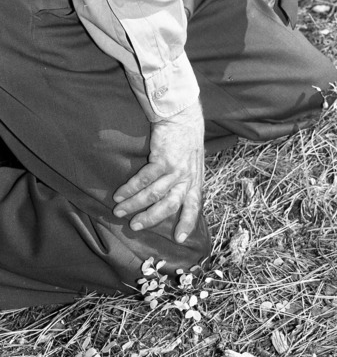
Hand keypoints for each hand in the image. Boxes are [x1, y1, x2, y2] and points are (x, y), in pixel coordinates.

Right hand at [113, 101, 204, 243]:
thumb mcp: (192, 163)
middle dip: (151, 218)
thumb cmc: (184, 142)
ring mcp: (176, 169)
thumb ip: (185, 181)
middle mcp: (188, 177)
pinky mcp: (163, 159)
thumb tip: (172, 199)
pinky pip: (144, 179)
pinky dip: (130, 189)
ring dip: (134, 204)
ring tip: (119, 211)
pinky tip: (119, 194)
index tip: (179, 239)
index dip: (187, 223)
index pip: (195, 206)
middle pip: (169, 206)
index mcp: (195, 180)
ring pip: (153, 194)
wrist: (182, 116)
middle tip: (135, 226)